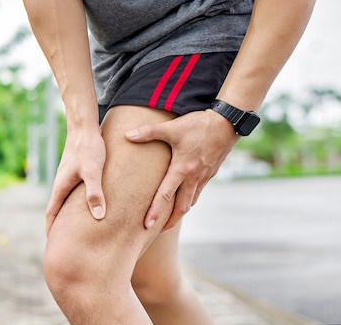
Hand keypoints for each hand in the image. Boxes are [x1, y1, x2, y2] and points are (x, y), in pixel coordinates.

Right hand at [46, 128, 106, 234]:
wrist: (85, 127)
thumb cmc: (89, 149)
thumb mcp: (93, 172)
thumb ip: (95, 194)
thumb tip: (98, 217)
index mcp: (61, 187)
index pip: (52, 213)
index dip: (52, 230)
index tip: (53, 245)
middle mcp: (61, 183)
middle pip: (56, 209)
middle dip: (58, 226)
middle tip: (63, 243)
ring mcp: (67, 177)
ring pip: (64, 200)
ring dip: (66, 214)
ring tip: (74, 228)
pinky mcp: (75, 171)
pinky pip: (72, 192)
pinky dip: (75, 203)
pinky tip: (86, 205)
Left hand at [126, 110, 239, 231]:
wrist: (228, 123)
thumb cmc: (199, 125)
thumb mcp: (172, 127)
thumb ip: (148, 132)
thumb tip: (127, 135)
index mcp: (182, 169)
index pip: (165, 195)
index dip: (155, 211)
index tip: (147, 225)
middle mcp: (194, 177)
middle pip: (181, 207)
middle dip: (170, 221)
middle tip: (158, 231)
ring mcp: (204, 176)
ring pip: (191, 200)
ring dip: (181, 211)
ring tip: (170, 218)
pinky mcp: (210, 172)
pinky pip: (198, 191)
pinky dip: (190, 198)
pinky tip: (184, 197)